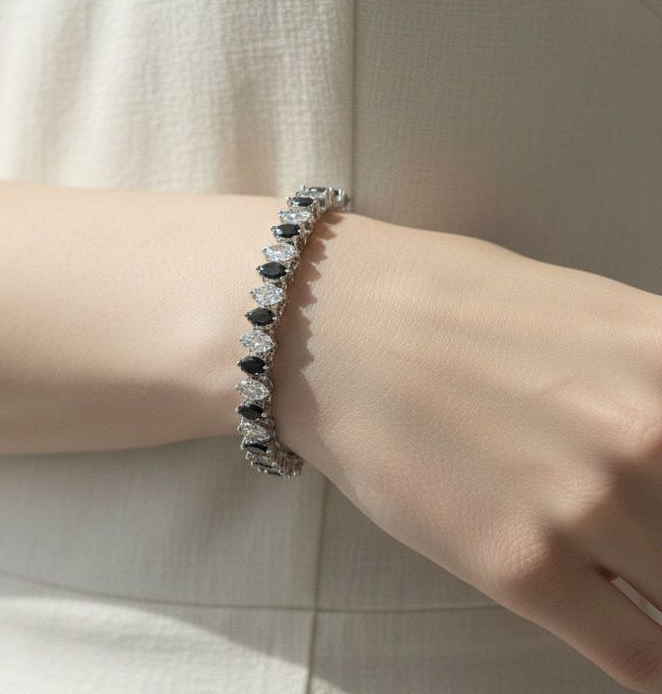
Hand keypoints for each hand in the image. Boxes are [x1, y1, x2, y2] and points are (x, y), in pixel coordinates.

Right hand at [272, 213, 661, 692]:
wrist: (330, 326)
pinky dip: (653, 656)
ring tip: (638, 572)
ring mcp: (582, 504)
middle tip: (655, 533)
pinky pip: (641, 656)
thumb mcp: (589, 312)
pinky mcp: (518, 566)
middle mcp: (645, 430)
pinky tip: (635, 632)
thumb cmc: (448, 304)